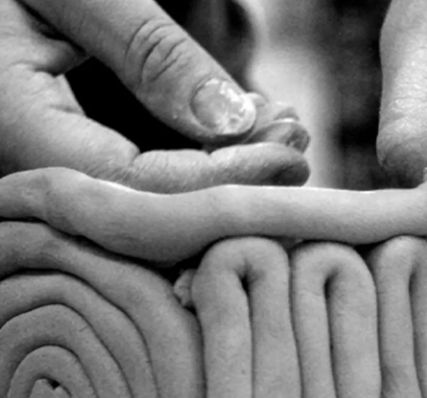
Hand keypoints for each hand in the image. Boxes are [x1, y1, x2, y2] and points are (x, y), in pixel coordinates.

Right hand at [0, 0, 308, 191]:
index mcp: (13, 129)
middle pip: (151, 214)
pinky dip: (197, 162)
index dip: (224, 180)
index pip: (138, 188)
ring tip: (281, 129)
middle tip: (297, 141)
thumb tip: (233, 123)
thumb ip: (150, 53)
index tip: (290, 155)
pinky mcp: (65, 161)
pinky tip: (240, 129)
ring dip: (225, 172)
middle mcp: (24, 170)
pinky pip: (135, 183)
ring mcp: (44, 174)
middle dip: (237, 184)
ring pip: (148, 204)